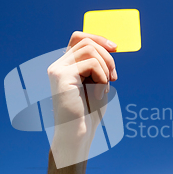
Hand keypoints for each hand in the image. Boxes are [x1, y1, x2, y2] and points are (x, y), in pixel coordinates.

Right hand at [47, 31, 117, 167]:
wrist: (78, 135)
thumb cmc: (89, 113)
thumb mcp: (97, 83)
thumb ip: (98, 65)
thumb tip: (109, 46)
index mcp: (65, 66)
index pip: (79, 38)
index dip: (98, 38)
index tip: (115, 47)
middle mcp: (57, 66)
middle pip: (86, 41)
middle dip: (107, 56)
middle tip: (114, 77)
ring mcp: (57, 70)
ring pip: (90, 50)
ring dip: (106, 66)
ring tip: (107, 85)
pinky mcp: (61, 76)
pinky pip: (91, 63)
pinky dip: (102, 76)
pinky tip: (100, 93)